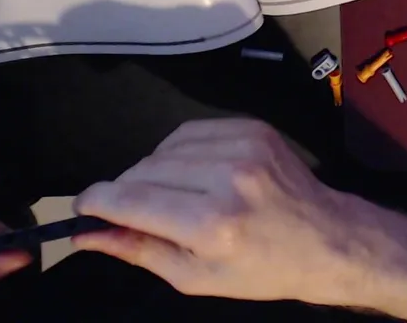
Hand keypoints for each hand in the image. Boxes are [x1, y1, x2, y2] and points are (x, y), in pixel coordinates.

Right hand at [72, 119, 353, 305]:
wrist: (325, 238)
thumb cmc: (260, 268)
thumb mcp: (195, 277)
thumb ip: (137, 250)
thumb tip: (85, 235)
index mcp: (213, 224)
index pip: (132, 200)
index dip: (97, 201)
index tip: (81, 207)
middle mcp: (227, 179)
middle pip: (144, 170)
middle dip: (124, 189)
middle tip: (125, 209)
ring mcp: (243, 147)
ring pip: (164, 147)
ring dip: (152, 169)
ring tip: (168, 195)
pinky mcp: (253, 128)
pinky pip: (192, 131)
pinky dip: (179, 151)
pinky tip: (191, 173)